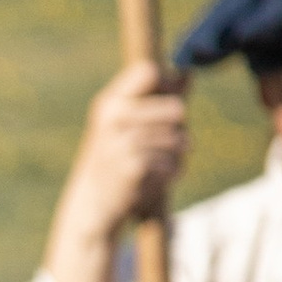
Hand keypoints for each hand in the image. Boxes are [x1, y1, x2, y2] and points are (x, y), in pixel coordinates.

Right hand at [44, 61, 190, 281]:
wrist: (91, 208)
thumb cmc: (114, 162)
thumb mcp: (126, 127)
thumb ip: (157, 101)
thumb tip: (189, 74)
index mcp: (109, 103)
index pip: (150, 72)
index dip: (167, 83)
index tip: (167, 101)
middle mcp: (113, 119)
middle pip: (176, 109)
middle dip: (180, 128)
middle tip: (167, 143)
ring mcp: (121, 143)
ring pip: (178, 139)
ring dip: (177, 155)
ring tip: (160, 164)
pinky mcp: (133, 168)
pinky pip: (172, 163)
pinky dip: (171, 174)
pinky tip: (155, 180)